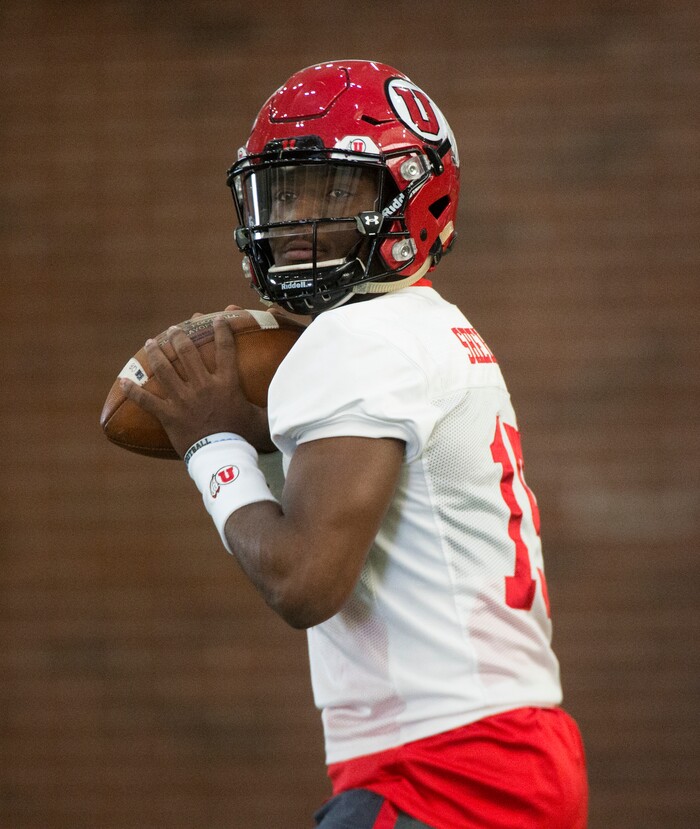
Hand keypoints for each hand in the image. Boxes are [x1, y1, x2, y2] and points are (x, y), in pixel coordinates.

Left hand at [120, 315, 273, 457]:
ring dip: (156, 353)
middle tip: (174, 329)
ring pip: (165, 369)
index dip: (221, 329)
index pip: (225, 348)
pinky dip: (133, 390)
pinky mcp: (169, 415)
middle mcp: (203, 386)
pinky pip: (147, 400)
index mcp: (226, 383)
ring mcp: (183, 399)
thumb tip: (291, 401)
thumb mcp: (263, 417)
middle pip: (187, 352)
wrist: (224, 457)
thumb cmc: (245, 438)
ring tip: (152, 342)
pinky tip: (123, 381)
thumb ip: (273, 405)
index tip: (217, 317)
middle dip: (179, 336)